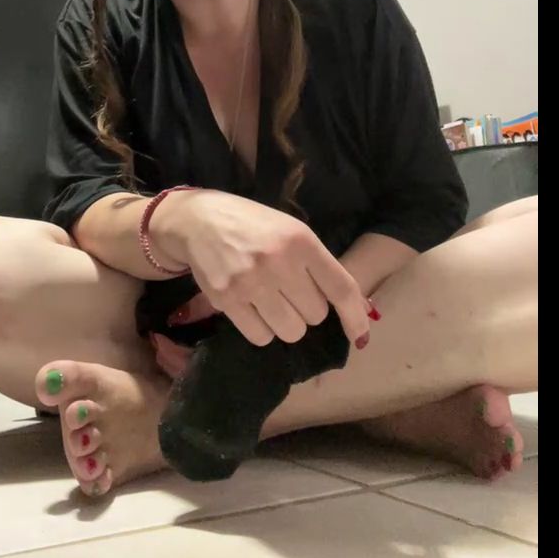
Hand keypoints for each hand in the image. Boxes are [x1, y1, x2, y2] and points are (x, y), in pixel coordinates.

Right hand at [151, 188, 372, 347]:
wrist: (198, 220)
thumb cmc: (252, 225)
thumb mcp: (291, 231)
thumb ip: (319, 265)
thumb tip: (357, 308)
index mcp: (301, 240)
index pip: (341, 288)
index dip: (355, 317)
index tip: (360, 335)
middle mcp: (278, 261)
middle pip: (315, 315)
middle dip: (306, 309)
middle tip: (289, 292)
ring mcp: (250, 282)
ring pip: (291, 331)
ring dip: (285, 322)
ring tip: (270, 301)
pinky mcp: (226, 299)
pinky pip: (260, 336)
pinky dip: (262, 329)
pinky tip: (252, 307)